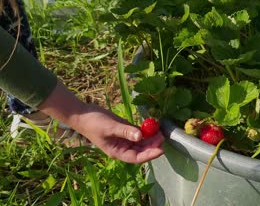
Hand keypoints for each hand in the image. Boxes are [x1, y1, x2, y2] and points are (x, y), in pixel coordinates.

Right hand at [38, 82, 163, 163]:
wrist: (83, 113)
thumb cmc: (93, 123)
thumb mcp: (110, 127)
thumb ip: (126, 131)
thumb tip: (140, 136)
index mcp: (117, 151)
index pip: (136, 158)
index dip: (149, 155)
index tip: (161, 149)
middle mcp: (122, 147)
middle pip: (141, 150)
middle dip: (153, 145)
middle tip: (163, 137)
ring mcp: (124, 139)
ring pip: (141, 142)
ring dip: (151, 138)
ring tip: (160, 131)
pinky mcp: (125, 130)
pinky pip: (138, 132)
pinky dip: (145, 130)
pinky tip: (153, 126)